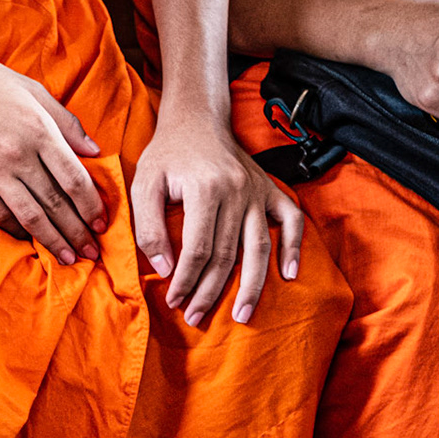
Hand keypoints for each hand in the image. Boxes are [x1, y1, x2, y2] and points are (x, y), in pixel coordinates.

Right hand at [0, 41, 107, 263]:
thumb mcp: (33, 90)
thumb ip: (66, 122)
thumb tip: (93, 151)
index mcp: (39, 130)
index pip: (74, 178)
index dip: (92, 206)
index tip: (102, 223)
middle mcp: (18, 156)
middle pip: (56, 203)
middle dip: (78, 232)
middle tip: (93, 251)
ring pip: (30, 217)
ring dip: (53, 241)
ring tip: (69, 258)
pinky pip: (0, 215)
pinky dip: (18, 231)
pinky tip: (32, 240)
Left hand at [131, 109, 303, 325]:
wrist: (196, 119)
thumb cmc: (167, 154)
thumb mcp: (144, 184)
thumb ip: (150, 226)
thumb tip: (165, 268)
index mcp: (206, 189)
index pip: (197, 250)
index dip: (185, 281)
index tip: (173, 302)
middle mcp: (237, 191)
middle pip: (227, 255)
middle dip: (210, 292)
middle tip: (195, 318)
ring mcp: (257, 191)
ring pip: (259, 247)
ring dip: (252, 286)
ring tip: (242, 315)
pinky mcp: (269, 189)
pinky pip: (291, 220)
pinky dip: (293, 247)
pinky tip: (289, 275)